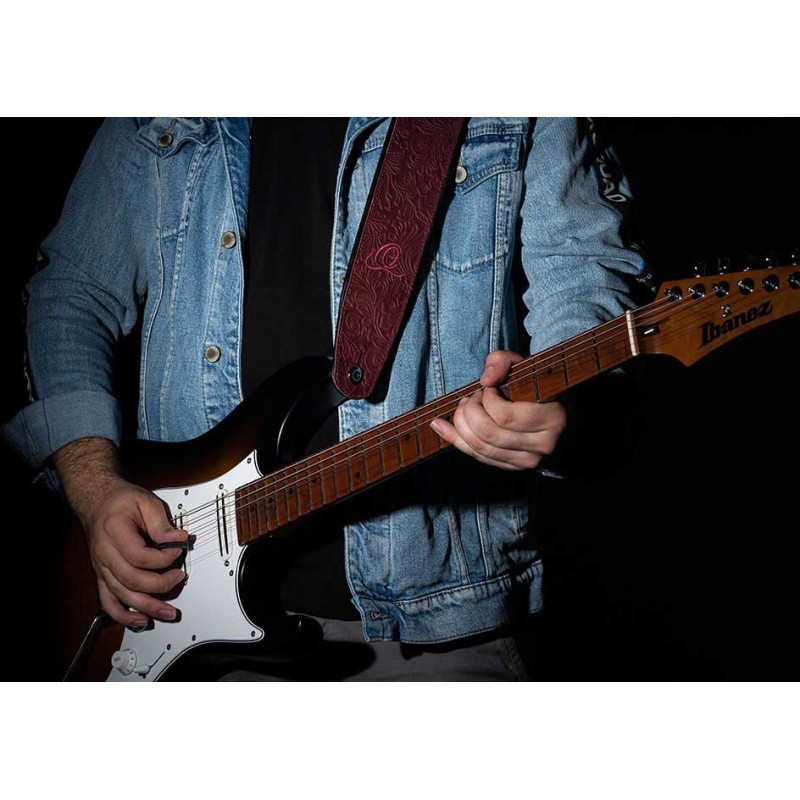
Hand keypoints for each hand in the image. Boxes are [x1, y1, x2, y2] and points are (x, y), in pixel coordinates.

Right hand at [54, 438, 186, 627]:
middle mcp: (104, 554)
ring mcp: (102, 567)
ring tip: (168, 612)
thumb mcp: (145, 502)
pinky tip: (140, 620)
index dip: (163, 558)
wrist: (98, 501)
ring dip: (146, 607)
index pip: (140, 556)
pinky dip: (123, 615)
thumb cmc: (121, 501)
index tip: (178, 549)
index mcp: (114, 532)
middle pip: (131, 580)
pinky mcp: (104, 575)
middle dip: (160, 585)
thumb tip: (179, 539)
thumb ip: (162, 523)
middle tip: (180, 577)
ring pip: (122, 595)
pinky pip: (109, 601)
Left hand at [430, 350, 566, 470]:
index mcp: (552, 419)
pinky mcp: (514, 467)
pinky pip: (478, 457)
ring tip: (463, 408)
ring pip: (480, 448)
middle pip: (487, 433)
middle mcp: (542, 445)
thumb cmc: (536, 387)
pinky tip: (441, 425)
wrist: (555, 414)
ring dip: (461, 425)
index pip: (504, 416)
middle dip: (469, 412)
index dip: (486, 400)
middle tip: (470, 398)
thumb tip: (485, 380)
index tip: (487, 389)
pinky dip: (455, 440)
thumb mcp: (523, 365)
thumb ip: (503, 361)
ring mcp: (529, 461)